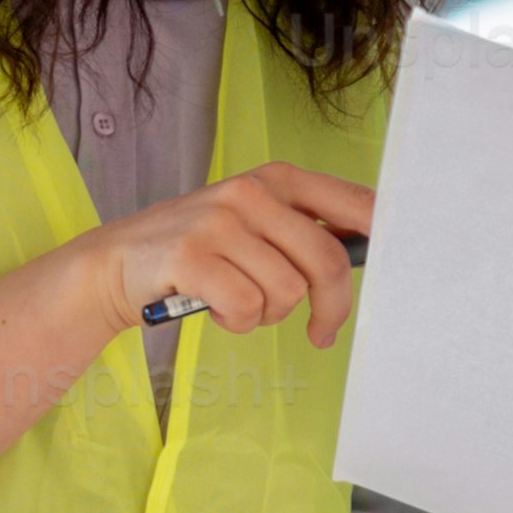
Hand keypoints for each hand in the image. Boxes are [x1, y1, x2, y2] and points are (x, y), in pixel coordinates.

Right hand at [70, 160, 374, 346]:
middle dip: (331, 308)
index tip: (394, 267)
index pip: (353, 203)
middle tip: (322, 333)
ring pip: (286, 292)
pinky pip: (247, 308)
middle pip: (327, 261)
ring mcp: (220, 222)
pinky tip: (215, 308)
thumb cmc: (200, 249)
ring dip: (268, 315)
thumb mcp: (252, 222)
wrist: (117, 262)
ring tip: (238, 303)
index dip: (384, 237)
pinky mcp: (192, 256)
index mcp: (276, 179)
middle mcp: (251, 192)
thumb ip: (303, 229)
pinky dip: (237, 322)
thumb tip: (373, 251)